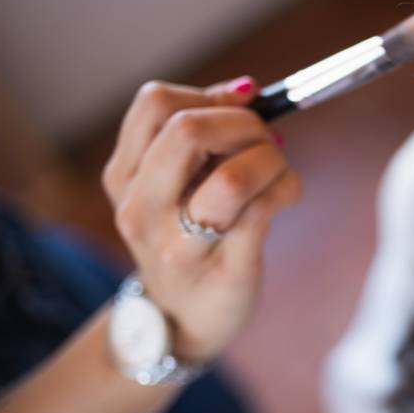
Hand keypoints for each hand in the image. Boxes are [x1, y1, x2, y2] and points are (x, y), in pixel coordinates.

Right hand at [102, 77, 301, 363]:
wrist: (181, 322)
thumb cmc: (186, 239)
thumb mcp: (169, 187)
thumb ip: (197, 137)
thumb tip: (245, 90)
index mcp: (124, 178)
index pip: (155, 104)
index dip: (210, 96)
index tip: (240, 107)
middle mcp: (143, 210)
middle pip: (189, 131)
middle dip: (244, 123)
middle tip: (265, 139)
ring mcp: (182, 246)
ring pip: (231, 177)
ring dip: (271, 159)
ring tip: (278, 168)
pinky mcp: (226, 272)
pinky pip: (264, 212)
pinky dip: (287, 188)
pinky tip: (289, 192)